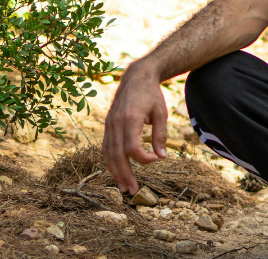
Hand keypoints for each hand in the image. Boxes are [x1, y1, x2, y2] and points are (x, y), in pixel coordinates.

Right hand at [102, 61, 168, 194]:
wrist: (136, 77)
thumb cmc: (151, 95)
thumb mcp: (161, 112)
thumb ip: (160, 135)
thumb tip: (161, 157)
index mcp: (130, 119)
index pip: (132, 148)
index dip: (144, 159)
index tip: (157, 159)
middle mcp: (115, 123)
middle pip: (117, 155)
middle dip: (124, 175)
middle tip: (132, 191)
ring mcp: (109, 124)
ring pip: (108, 153)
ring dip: (114, 172)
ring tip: (123, 187)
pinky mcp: (107, 126)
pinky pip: (106, 147)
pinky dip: (110, 161)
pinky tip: (117, 172)